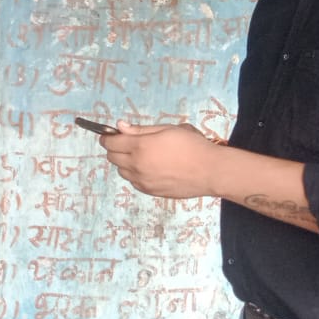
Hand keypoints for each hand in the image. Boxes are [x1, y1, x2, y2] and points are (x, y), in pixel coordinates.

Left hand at [99, 121, 220, 198]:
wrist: (211, 171)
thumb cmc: (192, 145)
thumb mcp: (168, 129)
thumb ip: (140, 129)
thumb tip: (119, 126)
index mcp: (140, 146)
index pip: (110, 142)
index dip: (107, 137)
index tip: (110, 135)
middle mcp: (137, 165)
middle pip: (112, 157)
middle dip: (115, 149)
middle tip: (127, 144)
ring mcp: (142, 180)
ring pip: (121, 171)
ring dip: (125, 163)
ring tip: (142, 156)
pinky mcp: (150, 191)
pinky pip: (133, 181)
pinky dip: (135, 174)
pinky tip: (149, 169)